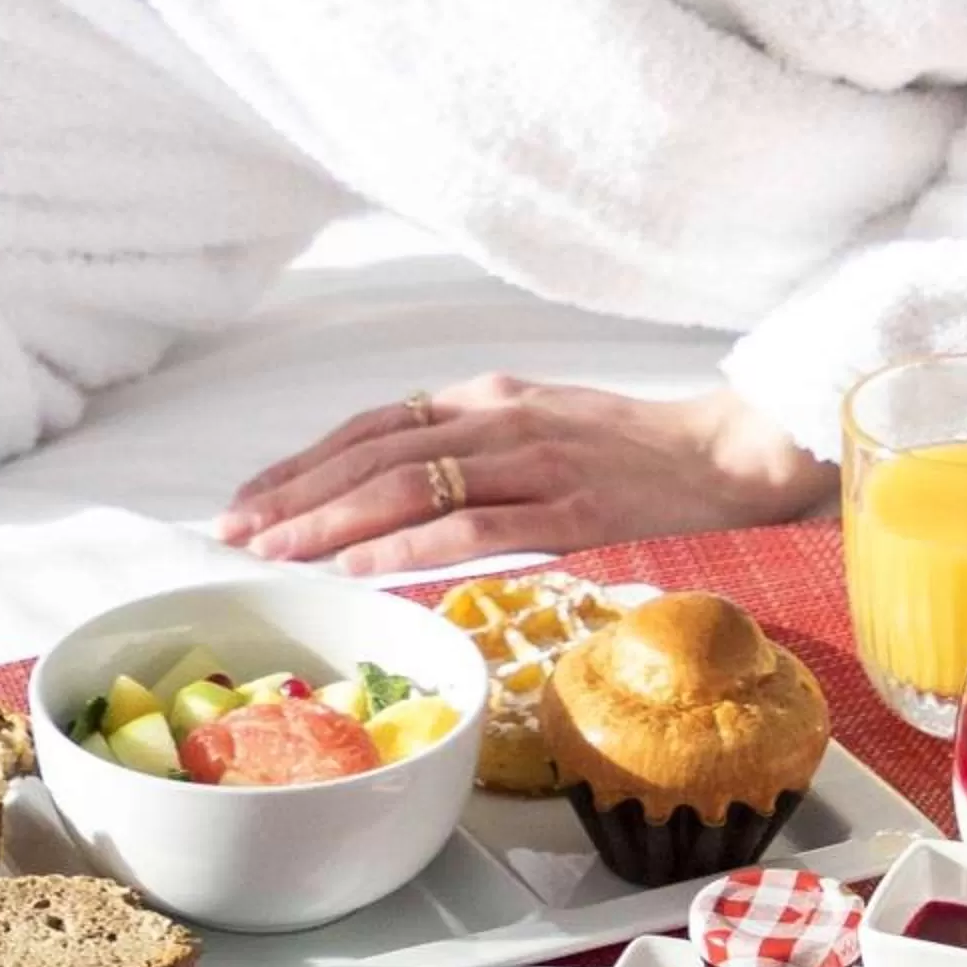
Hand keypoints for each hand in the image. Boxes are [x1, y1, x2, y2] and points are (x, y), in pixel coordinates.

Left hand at [214, 377, 837, 576]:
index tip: (251, 499)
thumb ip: (473, 448)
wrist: (729, 457)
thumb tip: (393, 489)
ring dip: (332, 522)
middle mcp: (500, 421)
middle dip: (297, 495)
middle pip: (374, 454)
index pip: (374, 427)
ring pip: (409, 486)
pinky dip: (408, 546)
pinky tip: (361, 567)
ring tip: (277, 551)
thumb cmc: (635, 454)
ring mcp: (534, 465)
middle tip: (237, 532)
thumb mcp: (542, 429)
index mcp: (489, 399)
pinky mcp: (570, 513)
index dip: (305, 462)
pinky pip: (472, 527)